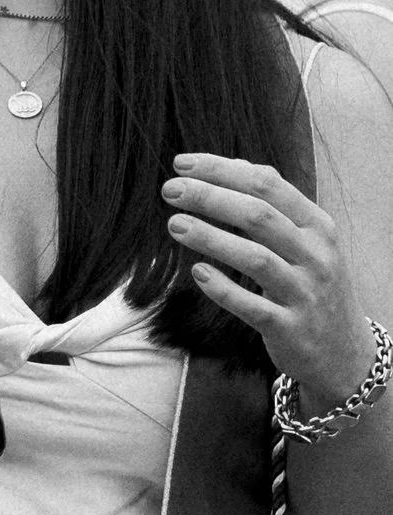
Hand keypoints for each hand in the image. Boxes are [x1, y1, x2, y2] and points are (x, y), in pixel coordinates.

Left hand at [164, 155, 373, 400]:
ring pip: (255, 258)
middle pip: (258, 216)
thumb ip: (274, 204)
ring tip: (175, 224)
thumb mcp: (307, 241)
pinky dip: (223, 288)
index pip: (268, 185)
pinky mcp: (290, 328)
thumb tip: (233, 164)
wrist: (344, 350)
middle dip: (210, 197)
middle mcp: (316, 256)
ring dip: (211, 238)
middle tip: (170, 190)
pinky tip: (197, 273)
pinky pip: (252, 306)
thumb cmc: (313, 284)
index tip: (183, 164)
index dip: (222, 170)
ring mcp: (305, 293)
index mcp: (318, 226)